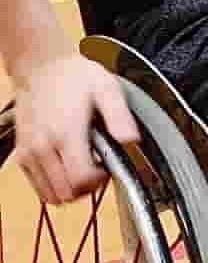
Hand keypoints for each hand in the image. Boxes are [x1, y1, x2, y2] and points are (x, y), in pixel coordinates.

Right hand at [13, 53, 138, 206]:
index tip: (107, 166)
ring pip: (50, 196)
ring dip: (70, 189)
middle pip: (67, 193)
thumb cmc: (74, 77)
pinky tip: (66, 165)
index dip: (100, 180)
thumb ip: (120, 117)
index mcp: (66, 134)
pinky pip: (38, 188)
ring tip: (82, 166)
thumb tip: (131, 141)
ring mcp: (29, 154)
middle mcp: (43, 149)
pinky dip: (54, 185)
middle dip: (87, 187)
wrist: (41, 67)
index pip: (81, 180)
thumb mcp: (107, 89)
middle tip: (98, 166)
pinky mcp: (21, 156)